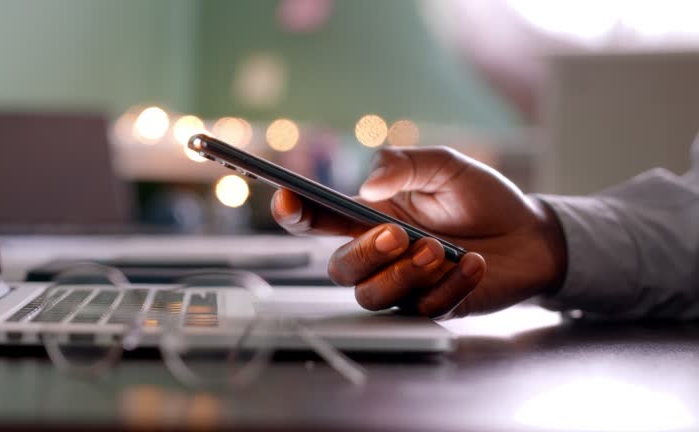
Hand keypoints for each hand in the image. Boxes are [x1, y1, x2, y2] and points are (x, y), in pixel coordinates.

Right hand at [271, 147, 566, 317]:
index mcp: (371, 216)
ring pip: (371, 297)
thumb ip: (405, 165)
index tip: (286, 199)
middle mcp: (381, 254)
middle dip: (364, 253)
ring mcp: (406, 284)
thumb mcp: (446, 165)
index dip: (294, 212)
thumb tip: (367, 182)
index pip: (319, 220)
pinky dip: (450, 286)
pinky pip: (424, 310)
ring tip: (439, 251)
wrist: (532, 233)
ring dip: (402, 274)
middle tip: (399, 234)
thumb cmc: (482, 197)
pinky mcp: (435, 306)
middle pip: (341, 269)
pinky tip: (474, 263)